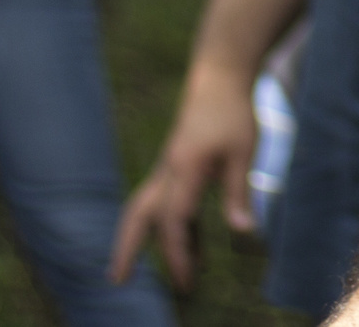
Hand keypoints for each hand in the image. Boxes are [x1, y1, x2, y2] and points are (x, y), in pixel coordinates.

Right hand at [108, 69, 258, 289]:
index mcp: (183, 169)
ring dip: (141, 238)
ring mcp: (168, 166)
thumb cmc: (232, 110)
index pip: (173, 221)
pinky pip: (166, 200)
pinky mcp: (176, 163)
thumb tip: (243, 232)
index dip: (178, 254)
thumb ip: (237, 192)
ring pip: (145, 208)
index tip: (186, 282)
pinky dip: (171, 224)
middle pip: (138, 215)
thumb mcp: (242, 151)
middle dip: (126, 248)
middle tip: (116, 281)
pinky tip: (192, 243)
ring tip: (148, 270)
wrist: (219, 74)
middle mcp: (168, 170)